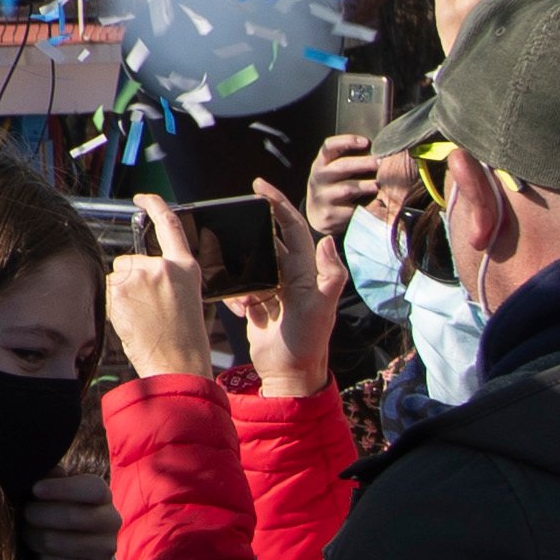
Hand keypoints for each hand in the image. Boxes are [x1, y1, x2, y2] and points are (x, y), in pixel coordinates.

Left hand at [22, 448, 117, 559]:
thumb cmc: (58, 506)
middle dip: (40, 514)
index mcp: (102, 494)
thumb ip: (50, 477)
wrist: (73, 545)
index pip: (92, 488)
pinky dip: (43, 558)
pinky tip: (39, 552)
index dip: (62, 488)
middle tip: (25, 513)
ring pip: (61, 543)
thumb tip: (44, 473)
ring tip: (27, 532)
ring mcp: (107, 548)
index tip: (35, 489)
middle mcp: (111, 520)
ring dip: (36, 537)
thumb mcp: (54, 488)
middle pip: (73, 516)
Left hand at [103, 199, 212, 383]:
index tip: (142, 197)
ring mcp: (139, 276)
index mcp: (186, 268)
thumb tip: (146, 271)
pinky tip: (130, 321)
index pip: (170, 225)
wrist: (178, 364)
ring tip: (142, 318)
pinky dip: (112, 304)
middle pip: (131, 259)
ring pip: (117, 277)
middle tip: (147, 309)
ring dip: (122, 293)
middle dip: (132, 280)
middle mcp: (162, 266)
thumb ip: (170, 279)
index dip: (155, 205)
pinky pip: (106, 291)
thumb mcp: (189, 299)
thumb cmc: (184, 339)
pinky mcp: (119, 289)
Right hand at [233, 184, 338, 398]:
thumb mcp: (320, 307)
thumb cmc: (308, 341)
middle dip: (251, 228)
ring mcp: (274, 289)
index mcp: (306, 270)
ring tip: (232, 273)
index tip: (259, 185)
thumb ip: (329, 274)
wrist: (289, 375)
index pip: (291, 227)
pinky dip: (234, 293)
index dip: (277, 203)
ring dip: (238, 265)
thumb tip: (328, 240)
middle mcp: (291, 275)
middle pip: (268, 240)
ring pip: (250, 263)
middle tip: (231, 217)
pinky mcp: (258, 304)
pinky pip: (240, 287)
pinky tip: (237, 307)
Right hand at [303, 133, 389, 247]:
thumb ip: (348, 160)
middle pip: (341, 167)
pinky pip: (351, 210)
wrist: (317, 214)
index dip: (347, 141)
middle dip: (363, 164)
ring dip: (364, 186)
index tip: (366, 142)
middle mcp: (319, 178)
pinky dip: (365, 207)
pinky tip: (377, 205)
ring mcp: (324, 197)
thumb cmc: (333, 186)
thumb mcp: (332, 170)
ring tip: (377, 185)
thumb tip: (380, 150)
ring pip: (346, 189)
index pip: (329, 146)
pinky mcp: (331, 215)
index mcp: (321, 163)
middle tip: (380, 163)